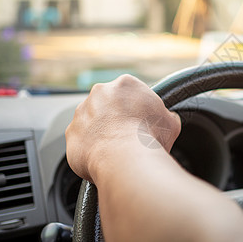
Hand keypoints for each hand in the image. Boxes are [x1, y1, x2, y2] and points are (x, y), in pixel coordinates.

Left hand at [65, 74, 180, 182]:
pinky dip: (90, 149)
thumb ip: (166, 115)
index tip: (140, 121)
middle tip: (128, 135)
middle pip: (108, 104)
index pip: (130, 92)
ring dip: (101, 132)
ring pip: (92, 121)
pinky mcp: (71, 132)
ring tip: (115, 150)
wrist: (126, 158)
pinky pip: (82, 140)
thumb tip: (168, 118)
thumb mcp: (171, 122)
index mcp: (125, 84)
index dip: (136, 109)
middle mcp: (100, 92)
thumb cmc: (149, 138)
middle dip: (116, 118)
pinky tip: (104, 158)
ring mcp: (82, 112)